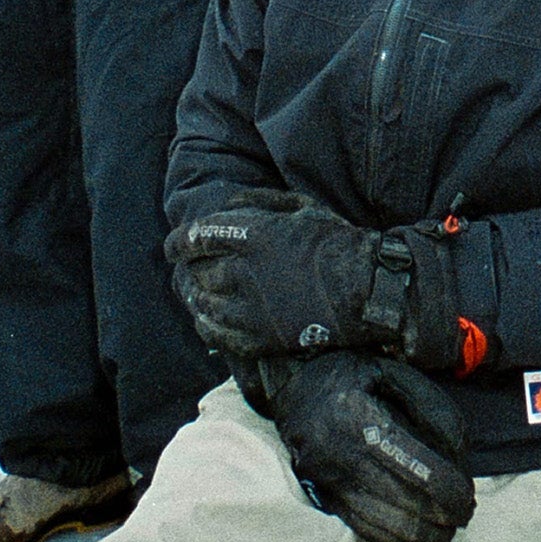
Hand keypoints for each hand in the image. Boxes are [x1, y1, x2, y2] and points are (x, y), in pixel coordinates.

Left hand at [166, 192, 462, 367]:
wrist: (368, 290)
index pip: (197, 238)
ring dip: (194, 297)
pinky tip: (206, 321)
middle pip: (197, 272)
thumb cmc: (337, 243)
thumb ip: (259, 203)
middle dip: (188, 270)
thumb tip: (226, 206)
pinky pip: (218, 335)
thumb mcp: (301, 207)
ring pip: (203, 304)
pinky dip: (206, 326)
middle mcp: (246, 272)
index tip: (172, 247)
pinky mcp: (261, 339)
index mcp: (255, 236)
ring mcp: (251, 309)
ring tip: (195, 294)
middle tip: (187, 271)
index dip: (178, 243)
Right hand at [246, 351, 475, 541]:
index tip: (467, 495)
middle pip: (406, 503)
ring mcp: (328, 482)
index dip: (449, 489)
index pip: (415, 467)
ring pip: (388, 526)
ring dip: (426, 535)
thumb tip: (459, 457)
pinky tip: (419, 537)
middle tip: (464, 513)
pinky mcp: (324, 499)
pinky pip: (367, 532)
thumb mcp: (394, 374)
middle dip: (444, 517)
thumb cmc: (352, 378)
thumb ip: (432, 409)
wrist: (294, 389)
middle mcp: (340, 454)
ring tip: (447, 528)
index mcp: (358, 418)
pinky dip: (399, 541)